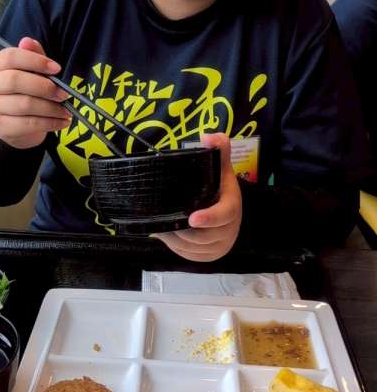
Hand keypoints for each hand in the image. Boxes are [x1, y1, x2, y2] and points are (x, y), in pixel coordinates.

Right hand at [0, 37, 70, 148]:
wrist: (18, 126)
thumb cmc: (27, 92)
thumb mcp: (33, 72)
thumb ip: (34, 57)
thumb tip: (28, 41)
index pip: (10, 57)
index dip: (35, 60)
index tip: (57, 69)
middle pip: (14, 80)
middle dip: (44, 87)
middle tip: (64, 94)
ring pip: (24, 104)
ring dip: (51, 108)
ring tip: (66, 110)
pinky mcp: (1, 127)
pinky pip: (29, 124)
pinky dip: (50, 123)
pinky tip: (62, 122)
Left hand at [153, 133, 241, 261]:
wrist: (230, 210)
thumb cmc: (221, 186)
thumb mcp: (221, 166)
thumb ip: (219, 148)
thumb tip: (207, 135)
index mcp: (232, 207)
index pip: (224, 215)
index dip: (209, 218)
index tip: (192, 218)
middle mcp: (229, 230)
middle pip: (204, 237)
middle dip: (182, 232)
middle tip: (162, 222)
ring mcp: (220, 245)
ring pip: (195, 248)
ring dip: (176, 241)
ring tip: (160, 228)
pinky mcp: (211, 256)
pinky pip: (192, 256)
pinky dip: (177, 249)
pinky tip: (164, 236)